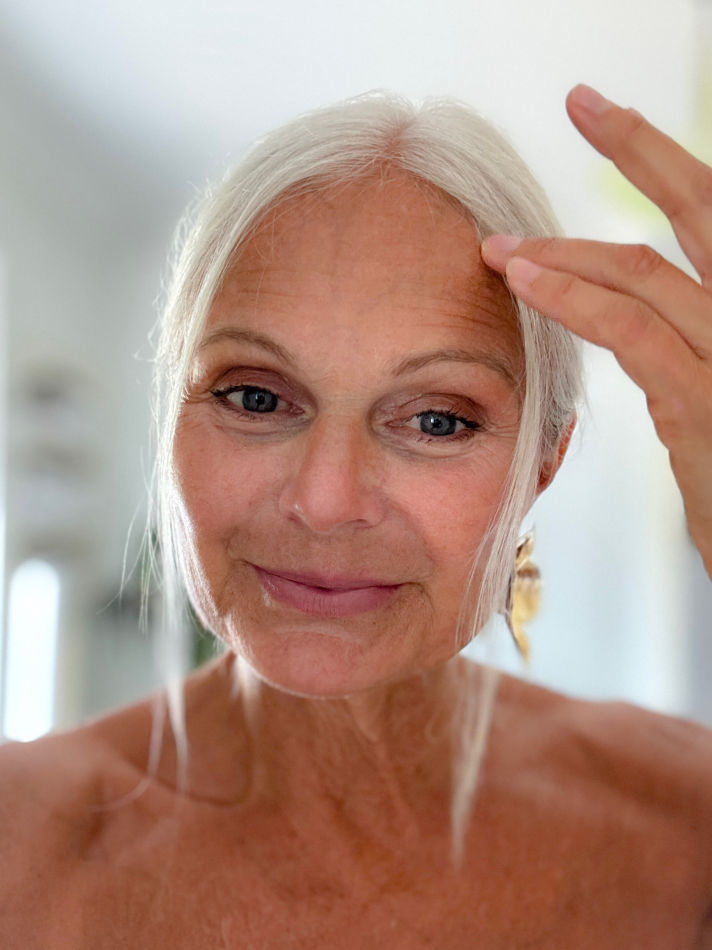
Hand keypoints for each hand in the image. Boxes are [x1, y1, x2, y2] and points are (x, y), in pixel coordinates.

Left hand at [481, 84, 711, 579]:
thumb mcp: (710, 406)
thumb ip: (681, 360)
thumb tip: (639, 334)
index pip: (710, 223)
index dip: (665, 165)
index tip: (614, 121)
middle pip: (704, 211)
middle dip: (642, 149)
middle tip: (586, 105)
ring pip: (649, 272)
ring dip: (566, 250)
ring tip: (502, 244)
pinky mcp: (708, 403)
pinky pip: (635, 333)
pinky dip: (574, 301)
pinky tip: (526, 284)